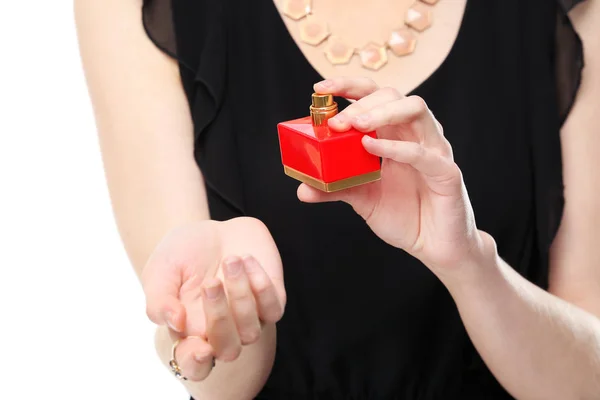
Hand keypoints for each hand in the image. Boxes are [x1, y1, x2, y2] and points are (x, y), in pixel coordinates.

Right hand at [141, 217, 285, 380]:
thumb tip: (175, 323)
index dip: (196, 363)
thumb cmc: (182, 255)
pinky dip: (262, 284)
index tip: (198, 347)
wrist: (211, 230)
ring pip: (252, 331)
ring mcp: (249, 319)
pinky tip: (247, 258)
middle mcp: (222, 333)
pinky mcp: (271, 301)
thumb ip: (159, 300)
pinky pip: (274, 308)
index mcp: (190, 332)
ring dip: (241, 295)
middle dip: (219, 317)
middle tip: (210, 282)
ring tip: (230, 259)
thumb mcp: (160, 271)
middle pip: (228, 350)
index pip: (195, 365)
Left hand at [298, 77, 486, 274]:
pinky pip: (424, 153)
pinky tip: (372, 148)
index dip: (348, 86)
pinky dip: (396, 148)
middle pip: (393, 95)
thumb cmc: (405, 216)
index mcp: (395, 135)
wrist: (434, 246)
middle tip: (336, 121)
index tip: (320, 88)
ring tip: (356, 125)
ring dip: (382, 112)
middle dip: (361, 102)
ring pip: (415, 110)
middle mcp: (415, 135)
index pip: (373, 96)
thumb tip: (302, 189)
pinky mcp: (446, 173)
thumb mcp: (362, 199)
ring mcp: (434, 150)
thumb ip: (335, 189)